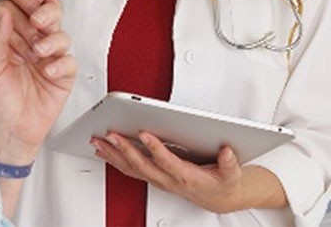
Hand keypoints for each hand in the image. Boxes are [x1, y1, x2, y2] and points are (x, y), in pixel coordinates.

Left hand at [0, 0, 75, 164]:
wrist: (7, 134)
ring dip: (50, 36)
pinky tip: (47, 70)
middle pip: (43, 8)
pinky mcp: (62, 73)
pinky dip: (59, 63)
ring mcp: (47, 54)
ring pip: (59, 29)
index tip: (20, 3)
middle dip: (40, 11)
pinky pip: (69, 60)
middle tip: (35, 22)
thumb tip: (5, 10)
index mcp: (6, 32)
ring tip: (37, 51)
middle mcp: (27, 39)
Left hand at [92, 132, 246, 212]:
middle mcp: (168, 180)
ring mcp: (158, 180)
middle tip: (111, 134)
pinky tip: (103, 150)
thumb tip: (226, 151)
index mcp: (186, 177)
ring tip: (98, 141)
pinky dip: (114, 159)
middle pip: (142, 165)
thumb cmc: (221, 183)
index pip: (167, 162)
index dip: (155, 148)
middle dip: (125, 149)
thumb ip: (229, 163)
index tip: (144, 133)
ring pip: (131, 168)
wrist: (217, 198)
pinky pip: (130, 170)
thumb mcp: (232, 175)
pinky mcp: (153, 177)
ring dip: (113, 155)